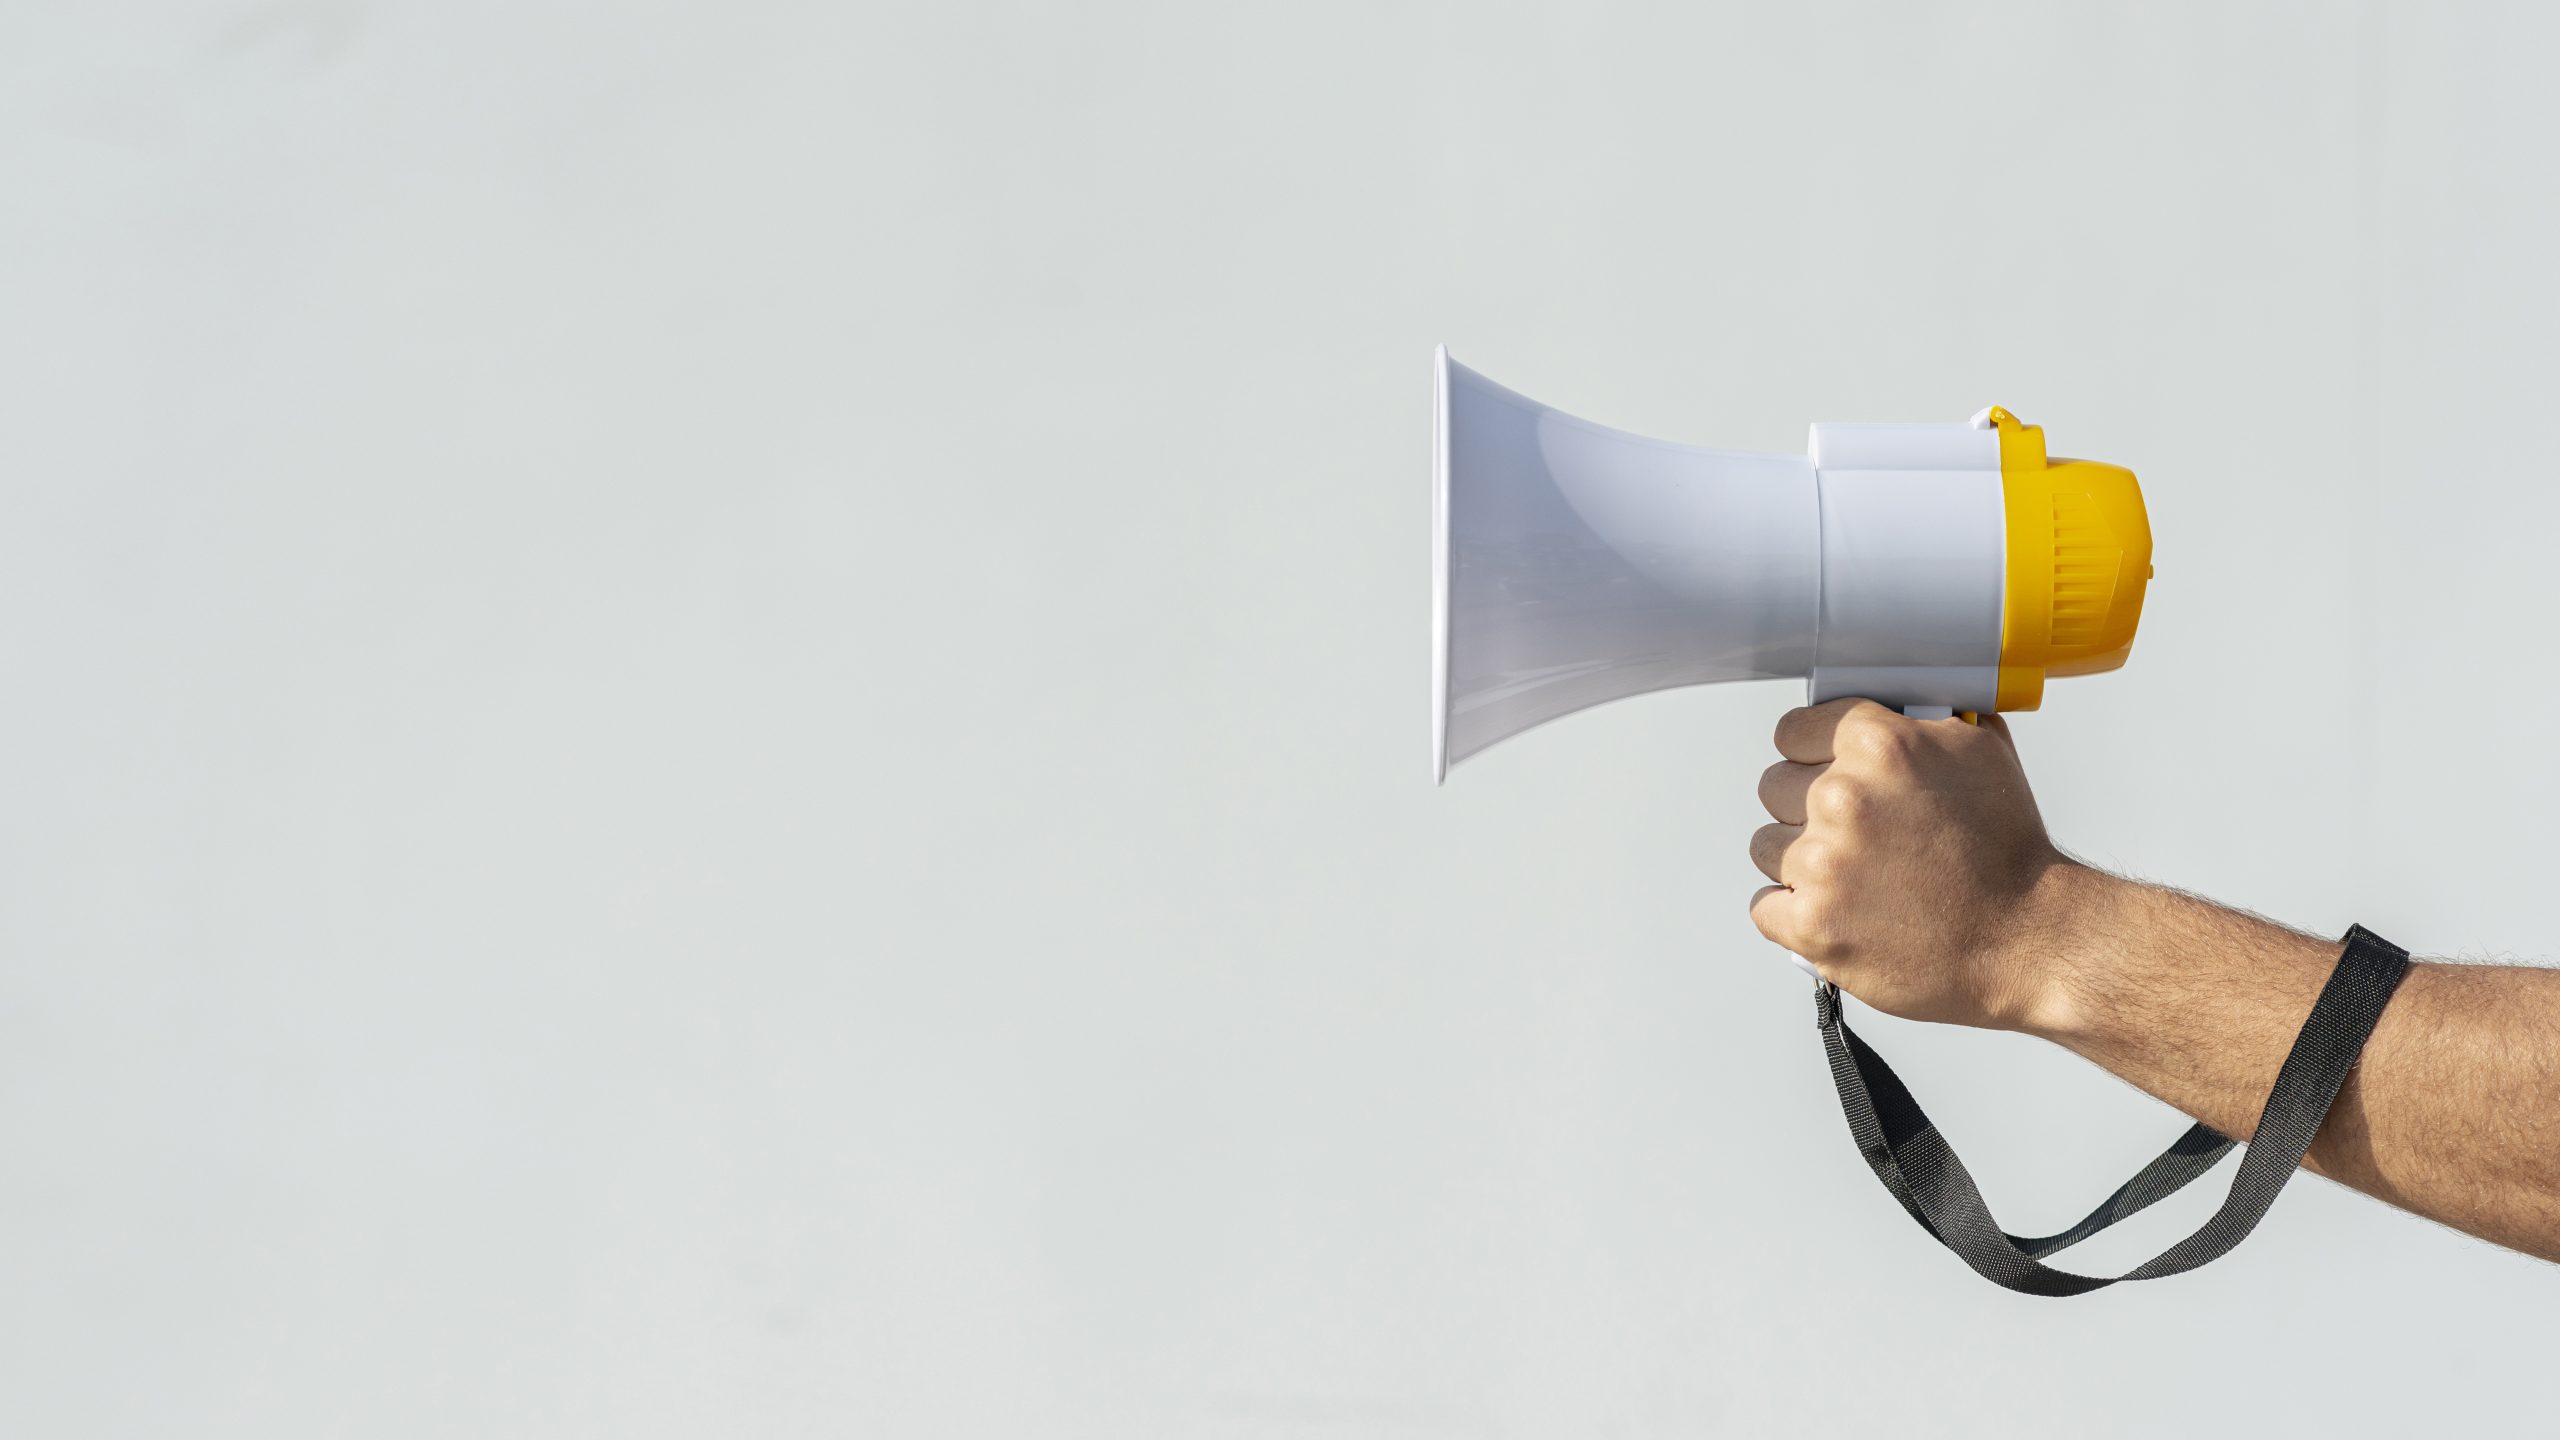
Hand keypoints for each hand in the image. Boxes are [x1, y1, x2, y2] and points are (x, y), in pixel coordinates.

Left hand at [1747, 698, 2087, 1030]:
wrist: (2030, 939)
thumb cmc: (2009, 851)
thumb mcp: (1979, 751)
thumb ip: (1917, 720)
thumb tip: (1883, 703)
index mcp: (1876, 744)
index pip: (1791, 732)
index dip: (1812, 754)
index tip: (1828, 773)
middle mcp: (1841, 796)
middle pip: (1774, 788)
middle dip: (1806, 809)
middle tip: (1857, 836)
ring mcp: (1823, 863)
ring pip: (1765, 846)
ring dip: (1798, 862)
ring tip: (1854, 877)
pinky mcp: (1813, 924)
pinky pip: (1763, 906)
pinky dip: (1792, 913)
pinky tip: (1836, 911)